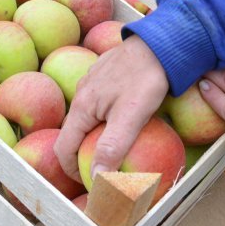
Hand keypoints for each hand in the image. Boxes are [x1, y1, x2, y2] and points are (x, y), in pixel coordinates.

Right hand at [54, 35, 168, 181]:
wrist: (161, 41)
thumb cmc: (146, 78)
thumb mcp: (131, 116)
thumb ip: (112, 147)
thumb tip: (97, 180)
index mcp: (82, 107)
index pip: (63, 148)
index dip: (72, 170)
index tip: (91, 183)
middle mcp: (81, 94)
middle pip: (73, 133)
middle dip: (83, 155)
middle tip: (105, 169)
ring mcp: (92, 82)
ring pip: (86, 118)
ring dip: (94, 136)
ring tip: (115, 149)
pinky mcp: (105, 75)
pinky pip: (98, 104)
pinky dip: (104, 119)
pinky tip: (124, 121)